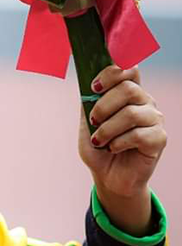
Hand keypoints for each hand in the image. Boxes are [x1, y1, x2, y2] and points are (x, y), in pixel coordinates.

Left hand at [78, 65, 166, 234]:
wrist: (108, 176)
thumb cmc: (98, 148)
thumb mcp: (86, 123)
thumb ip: (88, 103)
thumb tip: (86, 85)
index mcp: (127, 93)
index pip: (129, 69)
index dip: (112, 72)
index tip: (94, 87)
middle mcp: (144, 102)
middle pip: (128, 89)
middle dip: (103, 106)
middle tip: (93, 121)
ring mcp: (154, 120)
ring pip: (131, 113)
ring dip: (107, 129)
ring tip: (99, 141)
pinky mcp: (159, 138)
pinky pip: (138, 135)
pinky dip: (118, 143)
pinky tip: (113, 149)